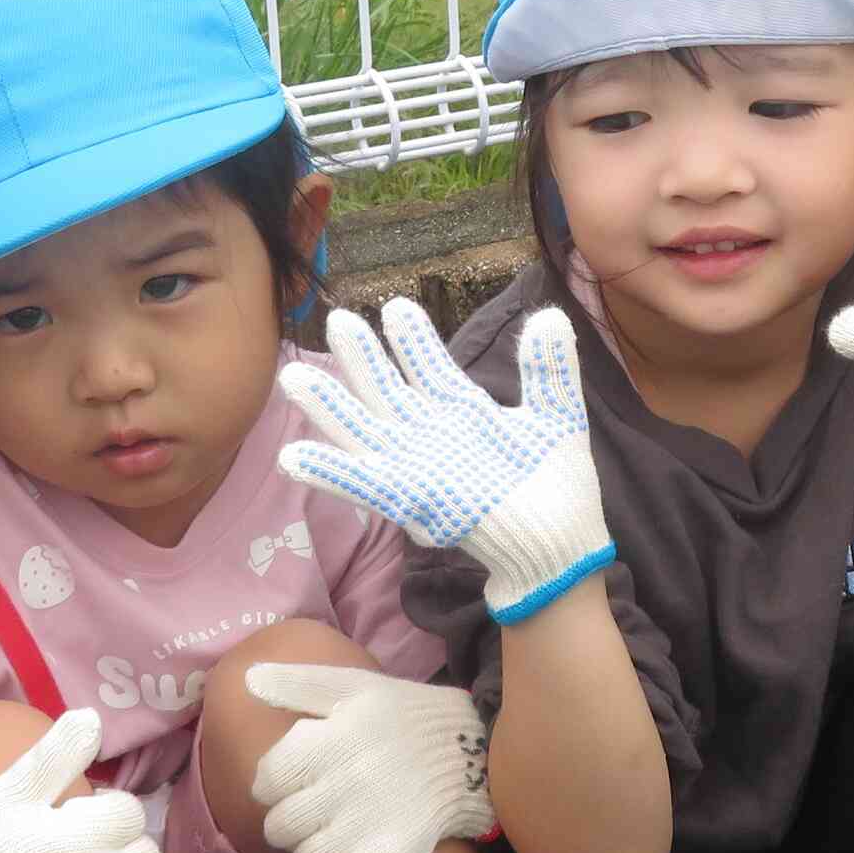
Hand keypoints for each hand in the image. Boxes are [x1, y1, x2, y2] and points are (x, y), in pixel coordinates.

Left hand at [244, 662, 494, 852]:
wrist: (471, 752)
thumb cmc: (403, 717)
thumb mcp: (353, 687)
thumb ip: (299, 684)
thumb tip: (250, 677)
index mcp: (330, 740)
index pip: (266, 781)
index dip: (274, 785)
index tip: (296, 783)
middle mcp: (343, 783)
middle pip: (281, 826)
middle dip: (290, 823)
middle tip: (314, 814)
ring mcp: (366, 825)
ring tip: (331, 840)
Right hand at [281, 301, 614, 625]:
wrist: (559, 545)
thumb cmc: (557, 487)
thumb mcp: (559, 417)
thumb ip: (549, 369)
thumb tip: (549, 314)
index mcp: (463, 412)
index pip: (430, 367)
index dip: (413, 339)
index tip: (397, 307)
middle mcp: (432, 436)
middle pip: (387, 390)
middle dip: (363, 358)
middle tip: (339, 319)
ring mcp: (417, 468)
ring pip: (364, 430)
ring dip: (330, 406)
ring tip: (295, 376)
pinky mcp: (413, 502)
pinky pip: (363, 484)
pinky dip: (330, 472)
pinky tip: (294, 457)